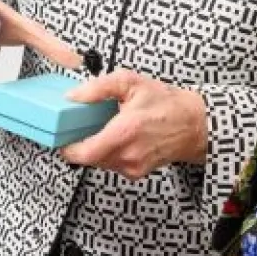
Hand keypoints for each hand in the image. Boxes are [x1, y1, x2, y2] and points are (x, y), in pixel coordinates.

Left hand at [61, 72, 207, 176]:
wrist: (194, 124)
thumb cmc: (166, 104)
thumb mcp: (131, 83)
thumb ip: (98, 87)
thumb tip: (74, 96)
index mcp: (124, 132)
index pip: (84, 153)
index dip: (68, 149)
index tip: (62, 138)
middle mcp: (128, 154)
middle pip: (89, 159)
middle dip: (82, 144)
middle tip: (84, 127)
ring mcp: (133, 166)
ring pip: (100, 162)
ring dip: (96, 148)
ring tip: (107, 129)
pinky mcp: (137, 172)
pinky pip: (112, 164)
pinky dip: (109, 153)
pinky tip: (119, 138)